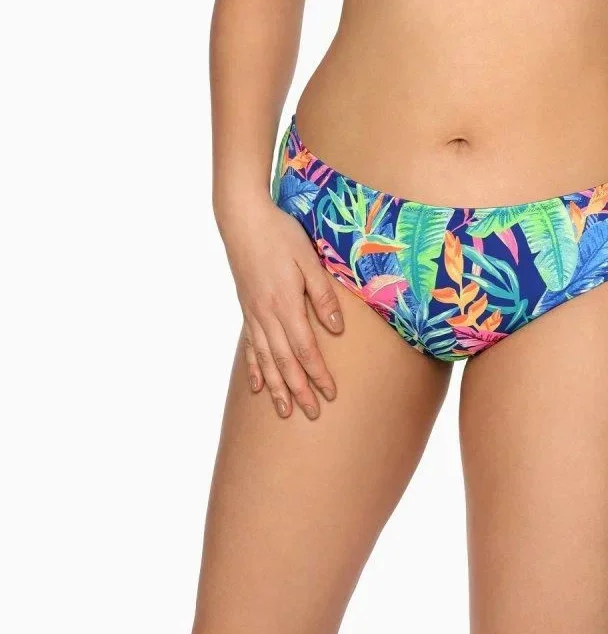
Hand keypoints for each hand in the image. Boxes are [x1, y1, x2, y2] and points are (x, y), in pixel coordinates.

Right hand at [218, 192, 343, 418]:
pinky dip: (254, 368)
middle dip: (299, 390)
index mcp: (285, 304)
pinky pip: (249, 346)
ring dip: (276, 387)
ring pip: (265, 360)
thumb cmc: (281, 234)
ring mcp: (253, 314)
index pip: (305, 349)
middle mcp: (266, 315)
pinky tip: (257, 385)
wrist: (243, 219)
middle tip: (313, 414)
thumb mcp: (309, 260)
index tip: (330, 394)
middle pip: (285, 362)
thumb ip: (322, 296)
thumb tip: (337, 330)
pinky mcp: (246, 309)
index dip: (318, 374)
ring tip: (284, 411)